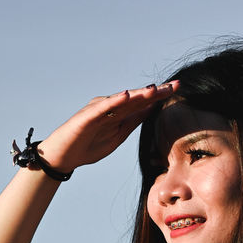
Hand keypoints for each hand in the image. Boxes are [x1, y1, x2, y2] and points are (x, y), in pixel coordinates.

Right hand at [38, 81, 178, 173]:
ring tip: (155, 89)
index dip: (160, 96)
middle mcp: (110, 107)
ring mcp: (98, 110)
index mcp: (119, 113)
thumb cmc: (88, 146)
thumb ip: (133, 121)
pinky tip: (126, 95)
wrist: (63, 157)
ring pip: (122, 101)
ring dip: (139, 94)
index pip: (143, 103)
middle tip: (175, 84)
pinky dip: (115, 101)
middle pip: (136, 98)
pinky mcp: (86, 117)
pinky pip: (103, 108)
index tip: (178, 88)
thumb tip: (152, 108)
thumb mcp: (118, 136)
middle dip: (155, 92)